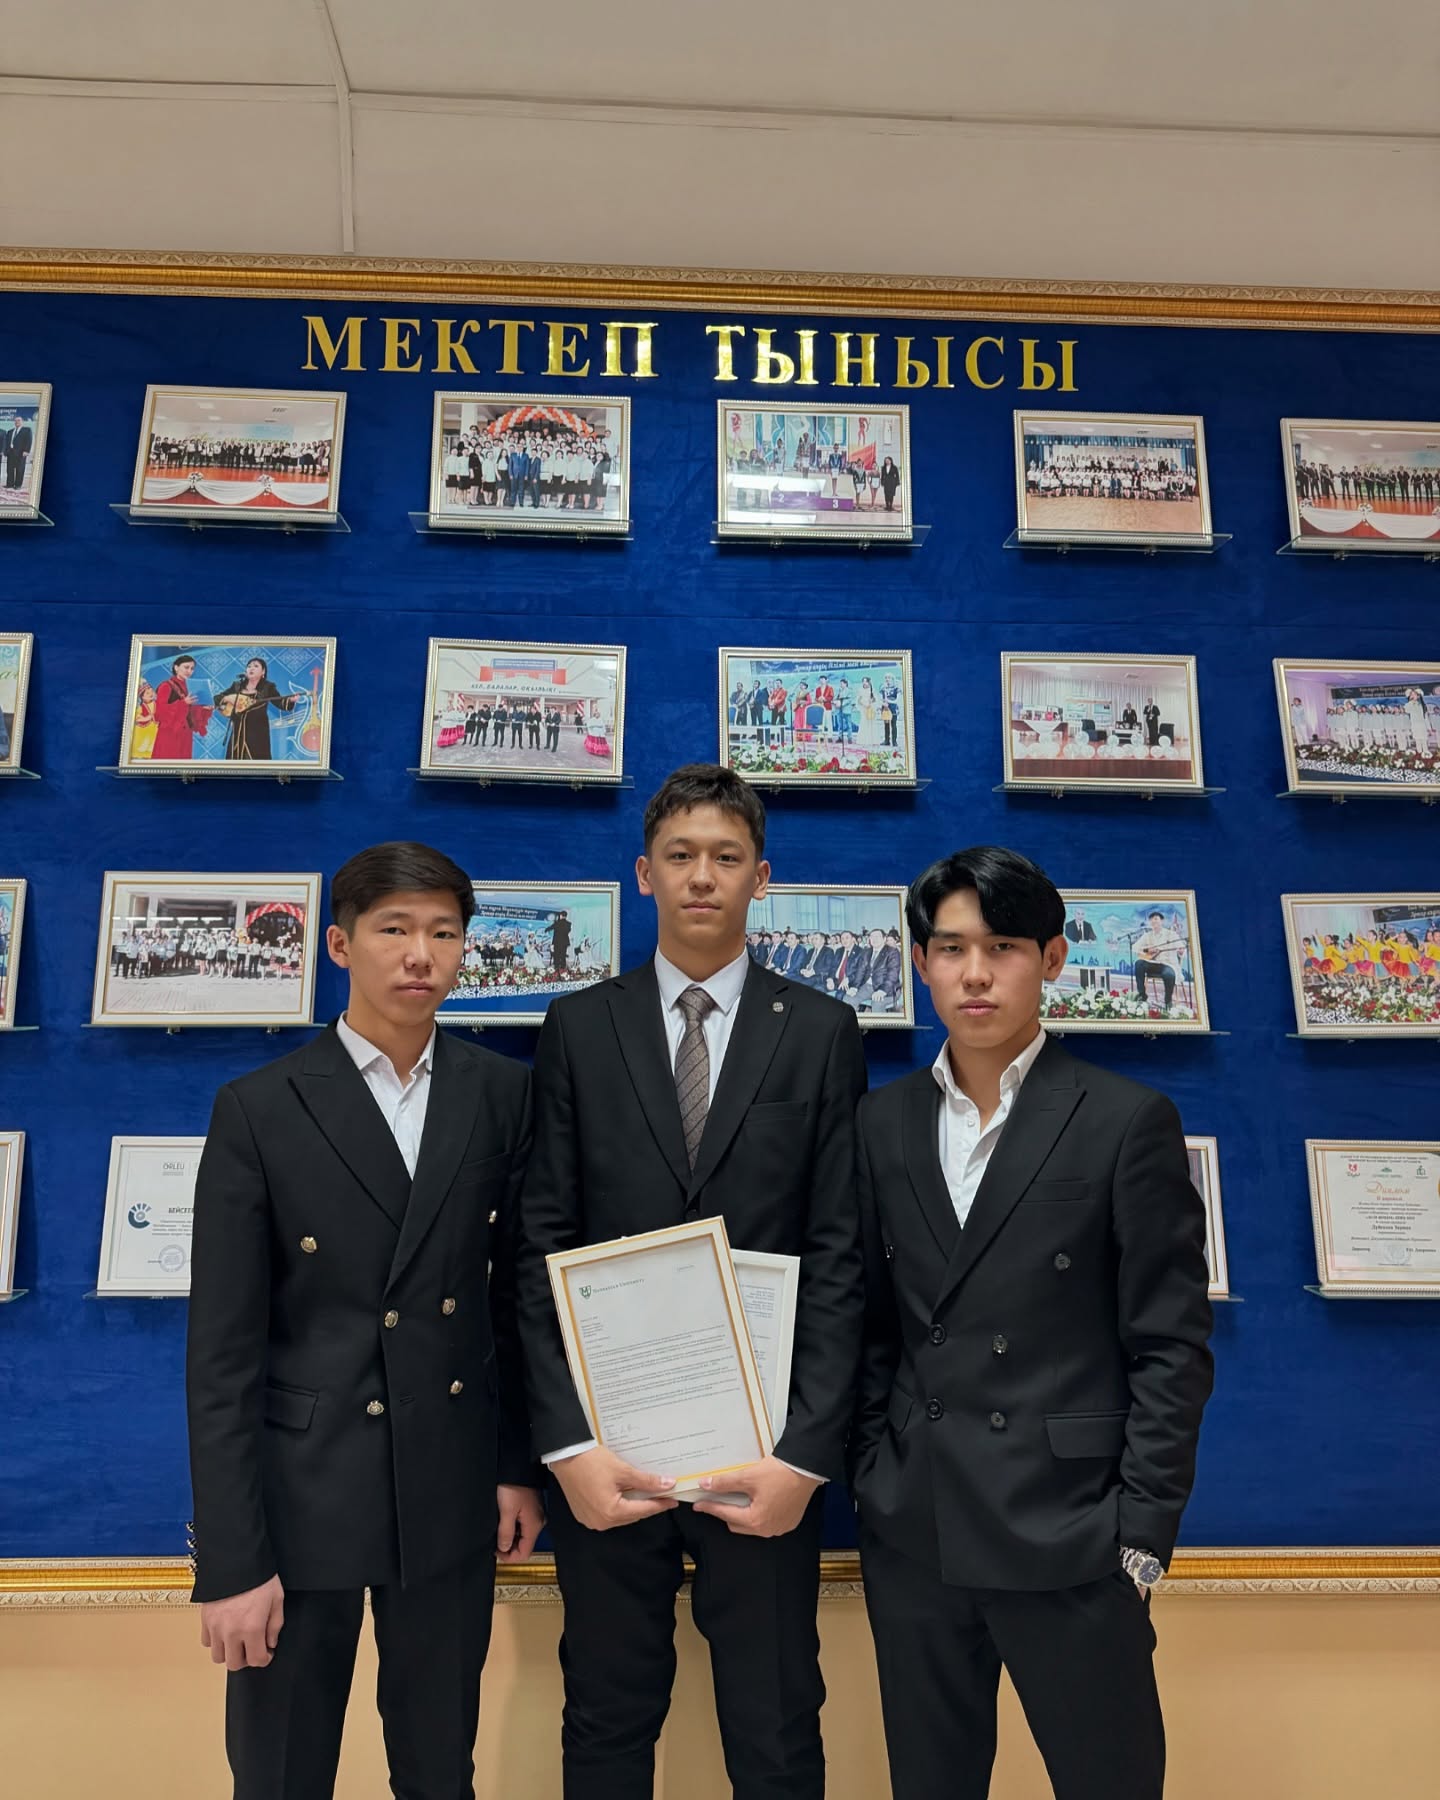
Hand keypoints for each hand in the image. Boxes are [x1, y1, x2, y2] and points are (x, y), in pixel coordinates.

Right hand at [199, 1574, 284, 1671]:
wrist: (236, 1558)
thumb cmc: (258, 1575)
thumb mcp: (277, 1598)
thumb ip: (275, 1624)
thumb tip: (270, 1642)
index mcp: (251, 1628)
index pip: (256, 1660)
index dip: (265, 1659)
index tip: (267, 1653)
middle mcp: (231, 1631)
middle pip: (234, 1664)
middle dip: (246, 1659)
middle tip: (253, 1647)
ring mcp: (215, 1626)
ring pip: (218, 1656)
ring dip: (229, 1652)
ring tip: (238, 1640)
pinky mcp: (205, 1619)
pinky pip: (206, 1641)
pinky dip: (215, 1641)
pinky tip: (225, 1631)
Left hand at [496, 1484, 544, 1562]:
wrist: (517, 1466)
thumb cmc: (513, 1484)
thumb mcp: (505, 1511)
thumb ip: (505, 1533)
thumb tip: (504, 1548)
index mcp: (534, 1525)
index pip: (525, 1553)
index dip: (509, 1557)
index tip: (496, 1553)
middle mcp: (538, 1522)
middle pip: (524, 1545)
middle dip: (509, 1548)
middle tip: (494, 1543)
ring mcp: (535, 1515)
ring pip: (523, 1536)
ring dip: (510, 1538)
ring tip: (497, 1532)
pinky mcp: (531, 1508)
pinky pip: (522, 1525)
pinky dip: (513, 1528)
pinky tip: (503, 1523)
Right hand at [551, 1445, 676, 1530]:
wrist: (565, 1455)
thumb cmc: (593, 1461)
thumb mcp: (623, 1470)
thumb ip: (647, 1481)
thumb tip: (668, 1484)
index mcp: (611, 1513)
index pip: (643, 1510)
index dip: (660, 1504)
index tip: (674, 1499)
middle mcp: (600, 1522)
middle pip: (631, 1515)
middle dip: (647, 1504)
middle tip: (662, 1494)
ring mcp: (590, 1520)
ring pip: (620, 1515)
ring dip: (633, 1505)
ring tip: (647, 1493)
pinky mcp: (583, 1514)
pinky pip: (607, 1513)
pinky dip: (619, 1505)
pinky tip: (626, 1494)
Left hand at [692, 1457, 819, 1537]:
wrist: (806, 1468)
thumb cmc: (780, 1473)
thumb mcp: (748, 1476)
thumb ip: (725, 1483)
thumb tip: (706, 1484)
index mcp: (756, 1521)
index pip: (725, 1514)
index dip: (710, 1507)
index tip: (698, 1504)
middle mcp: (768, 1530)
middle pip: (737, 1524)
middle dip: (726, 1511)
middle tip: (717, 1498)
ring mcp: (780, 1527)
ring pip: (752, 1524)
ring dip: (743, 1513)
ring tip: (738, 1497)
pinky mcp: (789, 1521)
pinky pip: (767, 1522)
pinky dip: (759, 1513)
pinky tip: (757, 1500)